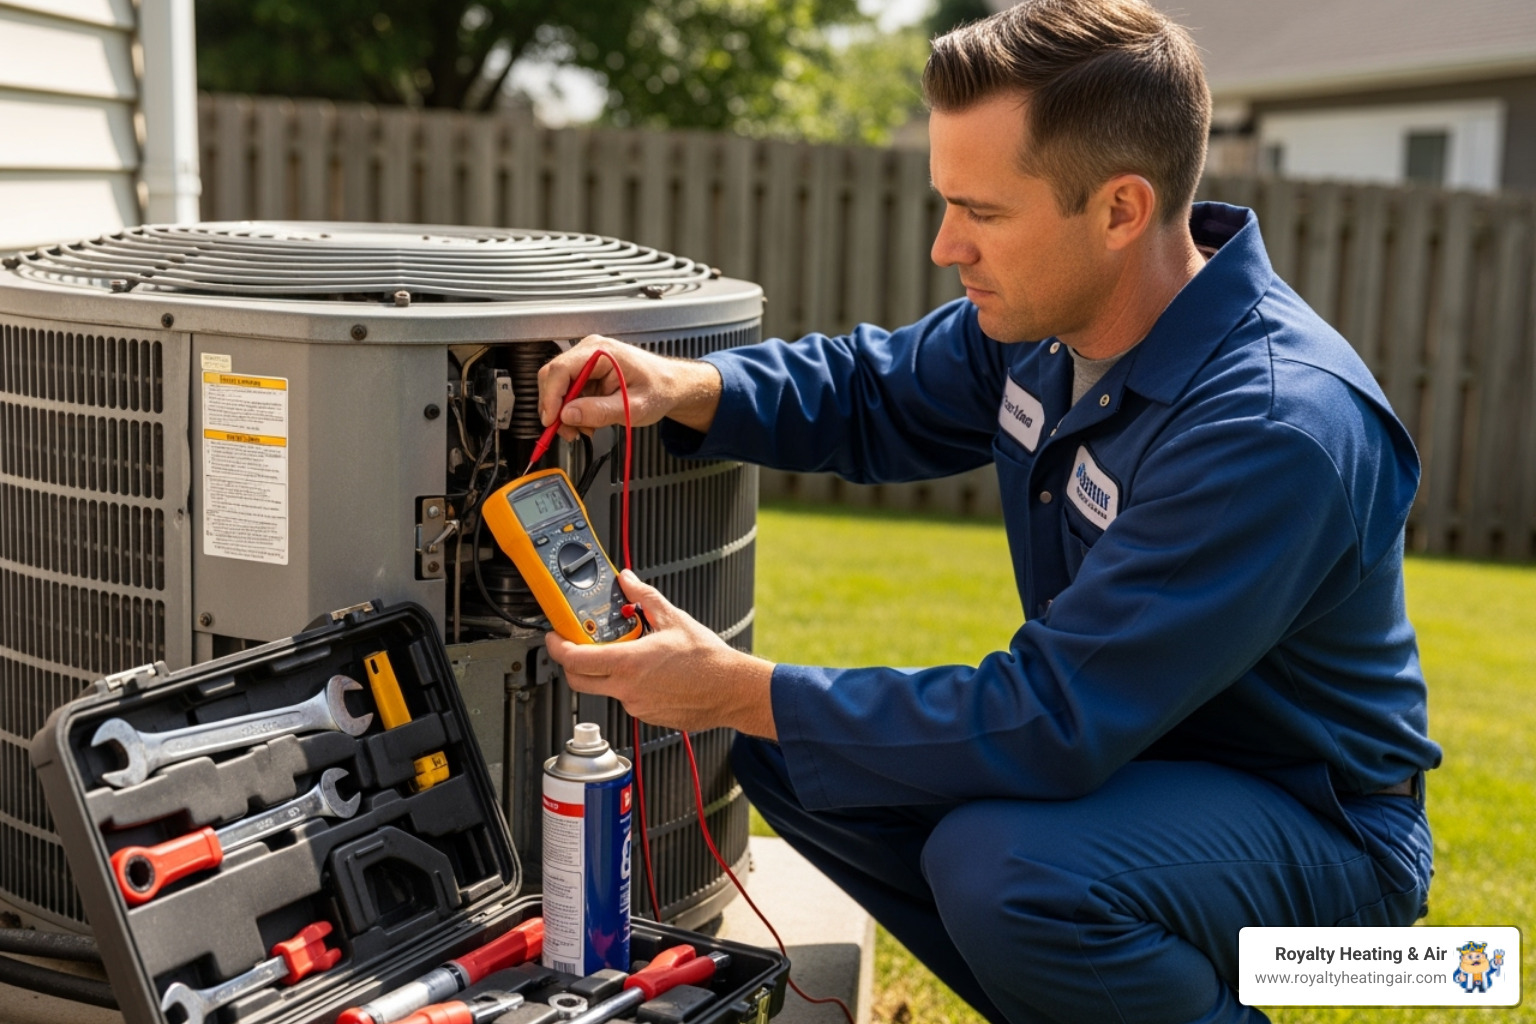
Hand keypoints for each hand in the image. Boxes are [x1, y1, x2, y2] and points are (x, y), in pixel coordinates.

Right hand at [537, 335, 721, 442]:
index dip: (551, 396)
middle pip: (553, 377)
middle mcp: (590, 351)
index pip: (561, 369)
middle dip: (556, 408)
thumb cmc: (658, 389)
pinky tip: (588, 421)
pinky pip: (569, 392)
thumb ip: (600, 411)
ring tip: (584, 429)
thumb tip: (568, 415)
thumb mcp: (632, 407)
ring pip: (558, 387)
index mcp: (601, 352)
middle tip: (567, 431)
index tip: (551, 420)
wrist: (670, 386)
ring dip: (565, 413)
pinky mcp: (587, 373)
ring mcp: (586, 361)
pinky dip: (573, 411)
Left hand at [544, 571, 776, 737]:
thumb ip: (644, 597)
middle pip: (578, 680)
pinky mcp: (647, 716)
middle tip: (576, 645)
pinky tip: (649, 673)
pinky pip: (627, 699)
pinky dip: (629, 684)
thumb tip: (628, 581)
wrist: (732, 689)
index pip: (575, 659)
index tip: (554, 637)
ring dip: (606, 672)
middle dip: (570, 662)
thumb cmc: (708, 660)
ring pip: (605, 689)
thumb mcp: (673, 618)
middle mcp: (627, 689)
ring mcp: (636, 706)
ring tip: (628, 654)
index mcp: (628, 663)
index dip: (556, 647)